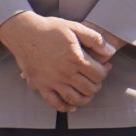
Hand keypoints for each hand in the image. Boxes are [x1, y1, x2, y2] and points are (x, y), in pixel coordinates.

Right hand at [0, 11, 115, 112]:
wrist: (24, 32)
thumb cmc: (50, 29)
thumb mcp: (75, 28)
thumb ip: (95, 39)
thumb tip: (111, 51)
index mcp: (76, 59)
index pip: (99, 74)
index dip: (105, 71)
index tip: (104, 67)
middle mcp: (65, 73)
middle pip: (89, 89)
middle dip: (96, 85)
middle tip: (95, 79)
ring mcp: (52, 81)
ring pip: (75, 99)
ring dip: (85, 99)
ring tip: (87, 93)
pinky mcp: (41, 85)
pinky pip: (55, 103)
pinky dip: (65, 107)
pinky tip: (72, 105)